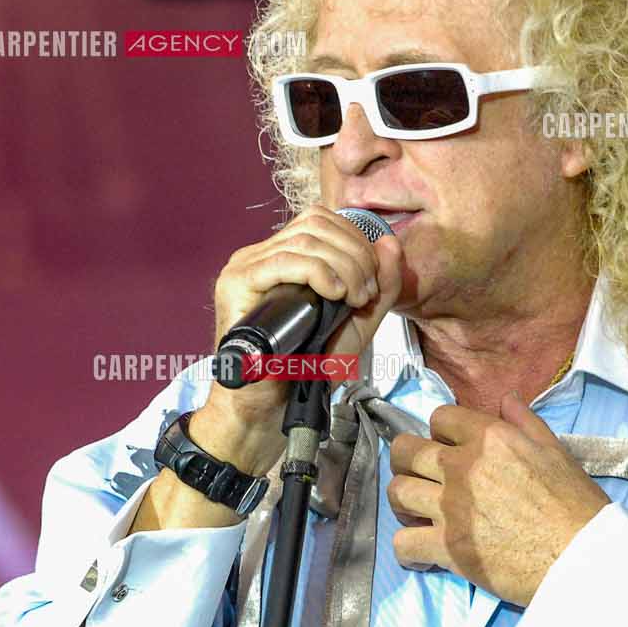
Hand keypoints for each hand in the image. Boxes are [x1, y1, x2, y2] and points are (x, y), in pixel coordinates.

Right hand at [196, 209, 404, 473]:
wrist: (271, 406)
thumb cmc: (306, 368)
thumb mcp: (356, 323)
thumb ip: (379, 286)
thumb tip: (390, 241)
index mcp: (283, 256)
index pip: (322, 220)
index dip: (356, 242)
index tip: (371, 285)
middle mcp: (261, 254)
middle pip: (316, 223)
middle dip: (355, 254)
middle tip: (366, 295)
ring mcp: (246, 266)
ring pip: (305, 239)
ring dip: (343, 266)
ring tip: (354, 300)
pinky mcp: (237, 284)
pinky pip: (285, 261)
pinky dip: (319, 272)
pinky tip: (335, 294)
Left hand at [387, 395, 611, 606]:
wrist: (582, 557)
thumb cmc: (576, 505)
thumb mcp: (556, 452)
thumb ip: (525, 423)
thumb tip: (506, 399)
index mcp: (490, 439)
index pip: (440, 417)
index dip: (441, 431)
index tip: (449, 448)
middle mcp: (463, 467)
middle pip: (405, 451)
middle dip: (406, 460)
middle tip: (419, 476)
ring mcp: (451, 508)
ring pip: (397, 492)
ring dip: (403, 502)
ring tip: (416, 513)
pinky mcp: (448, 548)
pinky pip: (403, 543)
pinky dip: (408, 550)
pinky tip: (421, 552)